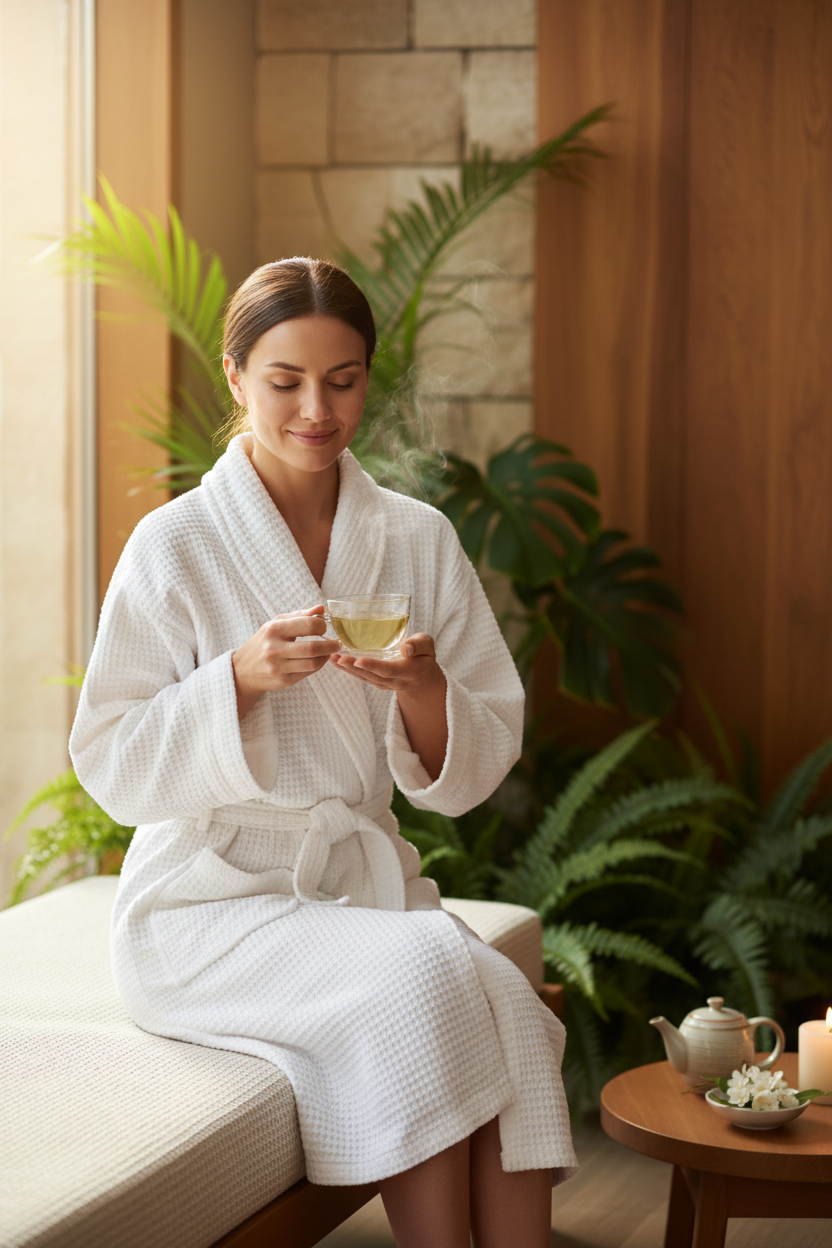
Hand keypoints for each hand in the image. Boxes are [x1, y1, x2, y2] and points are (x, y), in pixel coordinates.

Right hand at [232, 606, 339, 718]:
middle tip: (337, 643)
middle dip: (330, 645)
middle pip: (313, 647)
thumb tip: (322, 609)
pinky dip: (317, 665)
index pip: (308, 625)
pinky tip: (317, 660)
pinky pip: (308, 673)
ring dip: (326, 657)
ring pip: (313, 663)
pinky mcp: (283, 681)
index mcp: (274, 630)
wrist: (243, 671)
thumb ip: (300, 616)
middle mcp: (274, 649)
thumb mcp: (276, 624)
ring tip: (329, 651)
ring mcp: (278, 667)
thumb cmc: (263, 643)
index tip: (324, 628)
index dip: (322, 626)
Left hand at [330, 634, 447, 780]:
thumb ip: (418, 645)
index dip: (373, 666)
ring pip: (364, 678)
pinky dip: (348, 670)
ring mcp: (385, 684)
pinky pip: (362, 677)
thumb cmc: (424, 654)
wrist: (423, 676)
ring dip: (347, 669)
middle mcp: (396, 681)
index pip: (389, 670)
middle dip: (354, 667)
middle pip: (372, 675)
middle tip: (338, 657)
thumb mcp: (427, 645)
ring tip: (333, 658)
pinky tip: (336, 661)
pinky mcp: (377, 683)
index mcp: (409, 671)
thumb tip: (405, 648)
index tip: (358, 660)